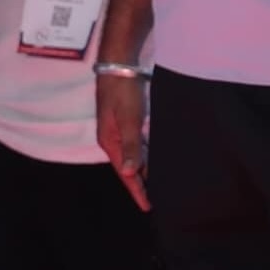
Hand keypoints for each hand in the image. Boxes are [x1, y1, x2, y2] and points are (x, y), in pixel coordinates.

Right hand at [96, 74, 150, 211]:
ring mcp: (119, 129)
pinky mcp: (127, 119)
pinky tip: (156, 157)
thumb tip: (129, 173)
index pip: (125, 173)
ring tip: (158, 183)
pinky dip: (147, 153)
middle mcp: (113, 138)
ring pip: (134, 155)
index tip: (148, 206)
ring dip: (144, 168)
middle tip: (157, 198)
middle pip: (128, 166)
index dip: (136, 190)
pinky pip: (138, 143)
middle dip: (140, 183)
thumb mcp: (128, 119)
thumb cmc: (123, 91)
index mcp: (110, 142)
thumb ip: (130, 146)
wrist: (119, 64)